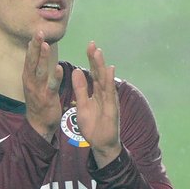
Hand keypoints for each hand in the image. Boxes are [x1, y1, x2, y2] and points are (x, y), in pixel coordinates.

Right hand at [22, 31, 63, 140]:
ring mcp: (38, 90)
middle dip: (35, 47)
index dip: (32, 45)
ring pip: (40, 71)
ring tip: (46, 45)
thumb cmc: (38, 102)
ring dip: (42, 58)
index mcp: (28, 77)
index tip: (36, 32)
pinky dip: (55, 77)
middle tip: (38, 33)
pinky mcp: (47, 99)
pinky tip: (58, 68)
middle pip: (32, 61)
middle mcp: (30, 82)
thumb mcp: (33, 84)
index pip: (29, 58)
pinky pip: (52, 86)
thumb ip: (35, 69)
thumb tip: (35, 51)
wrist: (39, 125)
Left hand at [71, 41, 121, 166]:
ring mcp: (109, 99)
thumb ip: (80, 89)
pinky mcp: (112, 108)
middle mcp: (104, 93)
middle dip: (96, 59)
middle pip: (99, 73)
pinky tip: (109, 70)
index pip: (93, 73)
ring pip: (105, 80)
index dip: (91, 60)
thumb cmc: (92, 126)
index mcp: (96, 92)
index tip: (89, 46)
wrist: (101, 144)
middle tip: (92, 44)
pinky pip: (110, 93)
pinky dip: (109, 81)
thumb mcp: (82, 105)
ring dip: (101, 66)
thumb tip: (77, 72)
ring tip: (98, 52)